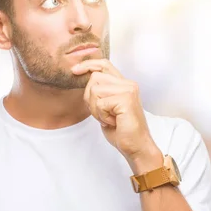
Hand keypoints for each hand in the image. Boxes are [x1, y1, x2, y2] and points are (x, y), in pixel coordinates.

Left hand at [72, 59, 162, 174]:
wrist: (136, 146)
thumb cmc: (121, 130)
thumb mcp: (106, 107)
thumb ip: (100, 92)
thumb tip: (82, 79)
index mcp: (124, 84)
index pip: (104, 64)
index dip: (87, 65)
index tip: (74, 71)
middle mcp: (128, 84)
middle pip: (94, 78)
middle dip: (90, 98)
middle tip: (102, 114)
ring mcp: (128, 90)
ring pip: (95, 90)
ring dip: (96, 109)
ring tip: (109, 118)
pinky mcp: (126, 99)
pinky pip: (100, 103)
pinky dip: (101, 116)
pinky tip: (113, 122)